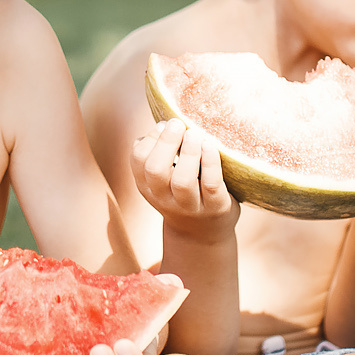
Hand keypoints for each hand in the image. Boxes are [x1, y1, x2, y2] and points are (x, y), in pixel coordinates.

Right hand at [130, 118, 238, 234]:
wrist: (203, 232)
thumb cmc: (182, 192)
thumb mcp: (163, 177)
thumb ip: (160, 152)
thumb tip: (166, 121)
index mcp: (147, 186)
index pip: (138, 160)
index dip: (150, 139)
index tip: (164, 126)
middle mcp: (164, 198)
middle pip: (156, 170)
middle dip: (166, 143)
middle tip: (178, 124)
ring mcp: (190, 206)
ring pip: (183, 181)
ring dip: (189, 153)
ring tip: (195, 134)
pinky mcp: (215, 208)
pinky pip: (211, 185)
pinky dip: (210, 163)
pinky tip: (210, 145)